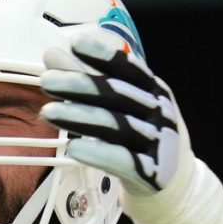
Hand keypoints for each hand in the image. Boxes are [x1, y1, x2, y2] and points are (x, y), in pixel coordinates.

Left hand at [39, 29, 183, 195]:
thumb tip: (52, 55)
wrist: (175, 180)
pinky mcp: (152, 172)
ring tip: (48, 112)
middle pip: (117, 95)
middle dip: (80, 86)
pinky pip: (122, 160)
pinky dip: (97, 153)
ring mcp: (159, 142)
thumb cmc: (144, 135)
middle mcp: (159, 112)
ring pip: (116, 126)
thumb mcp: (125, 104)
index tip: (75, 43)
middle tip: (47, 81)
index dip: (103, 56)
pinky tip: (73, 147)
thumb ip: (89, 79)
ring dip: (80, 118)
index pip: (129, 68)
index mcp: (154, 90)